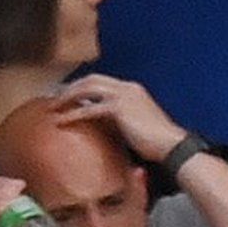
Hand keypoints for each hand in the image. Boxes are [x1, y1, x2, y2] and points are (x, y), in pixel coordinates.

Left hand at [52, 75, 186, 164]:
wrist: (173, 146)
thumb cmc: (160, 143)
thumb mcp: (140, 124)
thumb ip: (123, 119)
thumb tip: (107, 126)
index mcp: (134, 90)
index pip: (103, 82)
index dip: (84, 87)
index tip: (71, 95)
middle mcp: (127, 88)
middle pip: (91, 79)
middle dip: (71, 87)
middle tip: (56, 98)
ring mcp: (122, 96)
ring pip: (87, 88)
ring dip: (68, 96)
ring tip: (54, 106)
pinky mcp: (118, 108)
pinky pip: (89, 109)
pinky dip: (73, 114)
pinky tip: (61, 121)